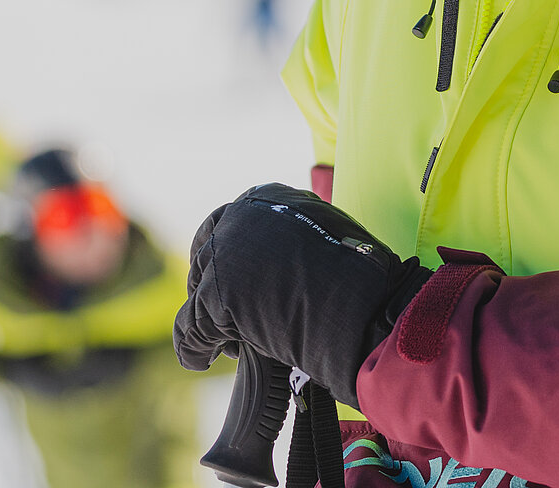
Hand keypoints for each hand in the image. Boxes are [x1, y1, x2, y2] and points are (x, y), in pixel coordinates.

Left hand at [175, 183, 428, 408]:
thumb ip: (290, 239)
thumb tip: (276, 263)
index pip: (228, 223)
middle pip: (206, 253)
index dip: (228, 257)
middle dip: (211, 285)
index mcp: (266, 198)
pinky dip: (194, 349)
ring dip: (208, 319)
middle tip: (227, 317)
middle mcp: (240, 218)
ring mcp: (226, 256)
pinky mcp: (218, 297)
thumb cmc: (359, 277)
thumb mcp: (323, 236)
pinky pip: (190, 329)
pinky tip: (204, 360)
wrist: (368, 306)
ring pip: (198, 291)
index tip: (237, 283)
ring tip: (230, 345)